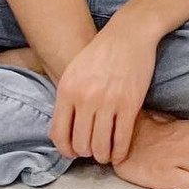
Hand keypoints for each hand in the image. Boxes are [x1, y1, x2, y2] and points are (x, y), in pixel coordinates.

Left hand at [48, 16, 159, 164]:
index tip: (74, 152)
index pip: (59, 134)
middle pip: (80, 144)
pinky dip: (120, 152)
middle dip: (86, 153)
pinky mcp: (130, 104)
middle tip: (93, 150)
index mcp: (67, 90)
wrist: (129, 32)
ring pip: (99, 146)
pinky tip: (120, 153)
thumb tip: (62, 129)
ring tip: (106, 154)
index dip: (66, 150)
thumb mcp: (74, 70)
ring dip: (102, 156)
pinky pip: (122, 139)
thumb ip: (66, 98)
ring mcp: (108, 102)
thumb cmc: (101, 51)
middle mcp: (85, 98)